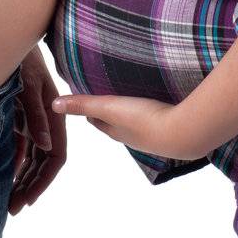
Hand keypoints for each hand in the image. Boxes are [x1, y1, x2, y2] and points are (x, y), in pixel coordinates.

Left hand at [9, 45, 67, 214]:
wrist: (5, 40)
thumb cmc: (22, 59)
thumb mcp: (29, 85)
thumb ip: (35, 115)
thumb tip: (45, 146)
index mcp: (54, 115)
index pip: (56, 157)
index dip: (44, 180)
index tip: (28, 200)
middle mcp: (46, 122)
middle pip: (43, 163)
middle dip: (30, 186)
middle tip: (13, 208)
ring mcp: (33, 121)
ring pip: (32, 158)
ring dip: (22, 179)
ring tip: (8, 200)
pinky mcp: (20, 117)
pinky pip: (20, 147)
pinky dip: (15, 164)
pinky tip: (5, 178)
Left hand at [51, 91, 205, 160]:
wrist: (183, 133)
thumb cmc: (144, 120)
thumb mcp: (109, 107)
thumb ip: (83, 104)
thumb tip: (54, 104)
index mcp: (116, 130)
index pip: (97, 121)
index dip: (89, 112)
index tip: (84, 102)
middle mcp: (132, 136)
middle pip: (116, 124)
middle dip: (108, 114)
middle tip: (103, 101)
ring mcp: (152, 135)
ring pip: (136, 124)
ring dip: (131, 116)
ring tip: (130, 105)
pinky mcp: (170, 129)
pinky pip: (156, 121)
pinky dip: (150, 115)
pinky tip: (157, 108)